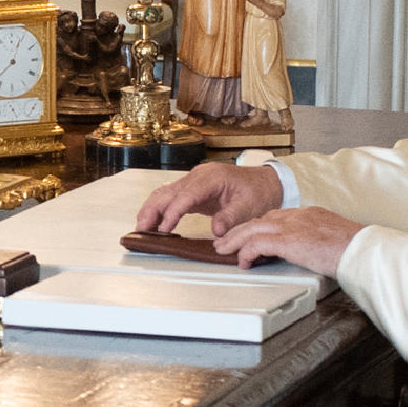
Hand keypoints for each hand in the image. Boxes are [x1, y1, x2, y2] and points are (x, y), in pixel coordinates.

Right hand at [135, 160, 280, 237]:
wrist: (265, 183)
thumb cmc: (258, 192)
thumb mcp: (249, 207)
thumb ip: (231, 217)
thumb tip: (216, 230)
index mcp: (212, 177)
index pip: (186, 194)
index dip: (173, 212)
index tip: (164, 228)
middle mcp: (199, 176)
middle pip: (168, 191)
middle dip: (152, 210)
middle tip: (142, 229)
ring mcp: (194, 182)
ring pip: (165, 194)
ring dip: (151, 210)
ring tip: (142, 228)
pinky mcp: (193, 190)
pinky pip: (171, 198)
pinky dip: (160, 210)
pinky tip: (154, 223)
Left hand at [216, 204, 357, 273]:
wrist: (362, 250)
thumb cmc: (354, 250)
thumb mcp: (333, 242)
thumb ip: (316, 244)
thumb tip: (311, 254)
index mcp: (309, 214)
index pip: (276, 217)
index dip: (259, 227)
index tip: (250, 236)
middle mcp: (298, 216)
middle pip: (260, 220)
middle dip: (240, 231)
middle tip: (226, 240)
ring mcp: (292, 226)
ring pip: (253, 229)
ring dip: (236, 240)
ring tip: (224, 250)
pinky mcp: (288, 240)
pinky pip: (258, 244)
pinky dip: (247, 253)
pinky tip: (244, 262)